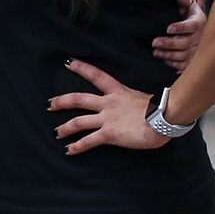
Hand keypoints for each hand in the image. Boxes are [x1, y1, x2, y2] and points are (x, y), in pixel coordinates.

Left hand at [50, 59, 165, 153]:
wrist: (164, 118)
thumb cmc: (161, 109)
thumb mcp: (145, 99)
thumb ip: (135, 102)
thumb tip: (141, 106)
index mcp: (118, 91)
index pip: (97, 75)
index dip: (81, 68)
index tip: (69, 63)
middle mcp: (108, 103)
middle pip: (79, 99)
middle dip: (62, 102)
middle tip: (51, 104)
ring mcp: (107, 118)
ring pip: (79, 121)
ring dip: (65, 127)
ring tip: (57, 132)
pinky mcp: (108, 133)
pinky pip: (88, 141)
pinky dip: (77, 146)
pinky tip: (69, 150)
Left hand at [153, 0, 204, 69]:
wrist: (189, 20)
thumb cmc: (185, 9)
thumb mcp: (185, 0)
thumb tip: (182, 0)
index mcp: (199, 20)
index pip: (192, 25)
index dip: (181, 28)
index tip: (168, 28)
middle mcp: (200, 36)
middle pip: (186, 43)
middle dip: (169, 44)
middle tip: (154, 42)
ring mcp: (197, 48)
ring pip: (185, 55)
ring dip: (169, 55)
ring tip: (155, 52)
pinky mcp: (193, 58)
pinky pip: (185, 65)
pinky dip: (174, 64)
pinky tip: (164, 60)